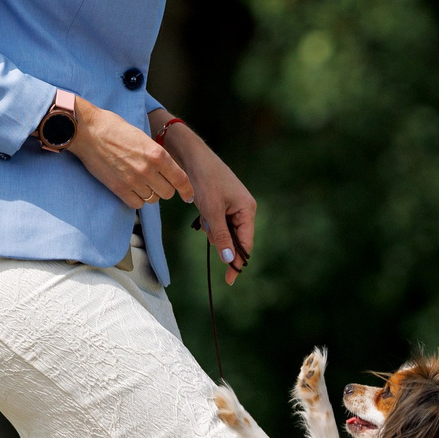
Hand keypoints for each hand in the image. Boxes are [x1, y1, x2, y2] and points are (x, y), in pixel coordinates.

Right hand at [63, 94, 193, 208]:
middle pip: (167, 192)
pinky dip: (137, 199)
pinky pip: (136, 203)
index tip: (188, 196)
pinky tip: (133, 190)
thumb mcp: (142, 136)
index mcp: (157, 154)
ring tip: (142, 182)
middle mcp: (148, 169)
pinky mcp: (118, 188)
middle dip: (166, 189)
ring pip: (152, 199)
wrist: (87, 131)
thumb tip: (164, 168)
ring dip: (150, 193)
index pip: (180, 179)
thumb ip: (155, 154)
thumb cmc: (113, 128)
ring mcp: (133, 180)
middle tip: (158, 182)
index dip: (187, 190)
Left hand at [160, 121, 255, 284]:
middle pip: (234, 238)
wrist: (191, 157)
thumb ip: (222, 236)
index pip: (245, 243)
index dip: (237, 262)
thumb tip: (230, 260)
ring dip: (211, 229)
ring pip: (223, 231)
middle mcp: (244, 208)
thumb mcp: (212, 211)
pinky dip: (208, 221)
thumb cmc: (204, 180)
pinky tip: (200, 208)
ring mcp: (233, 206)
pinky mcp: (222, 203)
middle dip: (219, 237)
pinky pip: (217, 222)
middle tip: (206, 224)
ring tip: (202, 211)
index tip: (229, 281)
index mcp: (247, 209)